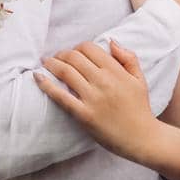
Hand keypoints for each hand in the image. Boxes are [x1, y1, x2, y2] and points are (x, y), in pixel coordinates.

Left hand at [36, 39, 158, 163]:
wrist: (142, 137)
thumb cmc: (140, 108)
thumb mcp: (139, 79)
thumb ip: (128, 58)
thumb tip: (111, 42)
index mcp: (116, 71)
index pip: (89, 48)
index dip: (78, 47)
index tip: (73, 53)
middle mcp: (103, 81)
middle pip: (74, 57)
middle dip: (62, 54)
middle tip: (56, 57)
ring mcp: (92, 98)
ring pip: (65, 72)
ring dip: (51, 64)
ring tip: (46, 63)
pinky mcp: (83, 114)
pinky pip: (60, 96)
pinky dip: (46, 84)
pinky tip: (37, 77)